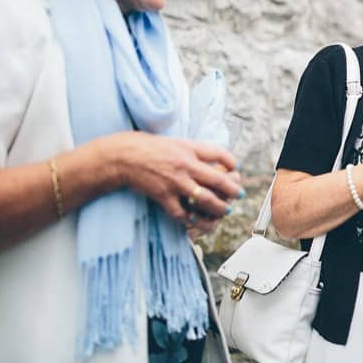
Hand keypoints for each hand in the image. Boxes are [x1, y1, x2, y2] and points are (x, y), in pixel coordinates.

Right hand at [97, 132, 240, 226]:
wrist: (124, 157)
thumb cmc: (146, 147)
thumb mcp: (173, 142)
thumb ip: (191, 150)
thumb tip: (209, 158)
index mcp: (189, 148)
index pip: (219, 153)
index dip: (231, 161)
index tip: (235, 168)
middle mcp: (186, 165)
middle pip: (218, 179)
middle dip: (232, 190)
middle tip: (238, 195)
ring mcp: (176, 182)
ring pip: (205, 200)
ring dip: (218, 208)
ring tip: (224, 210)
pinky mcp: (164, 196)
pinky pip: (182, 213)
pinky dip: (191, 219)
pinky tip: (196, 220)